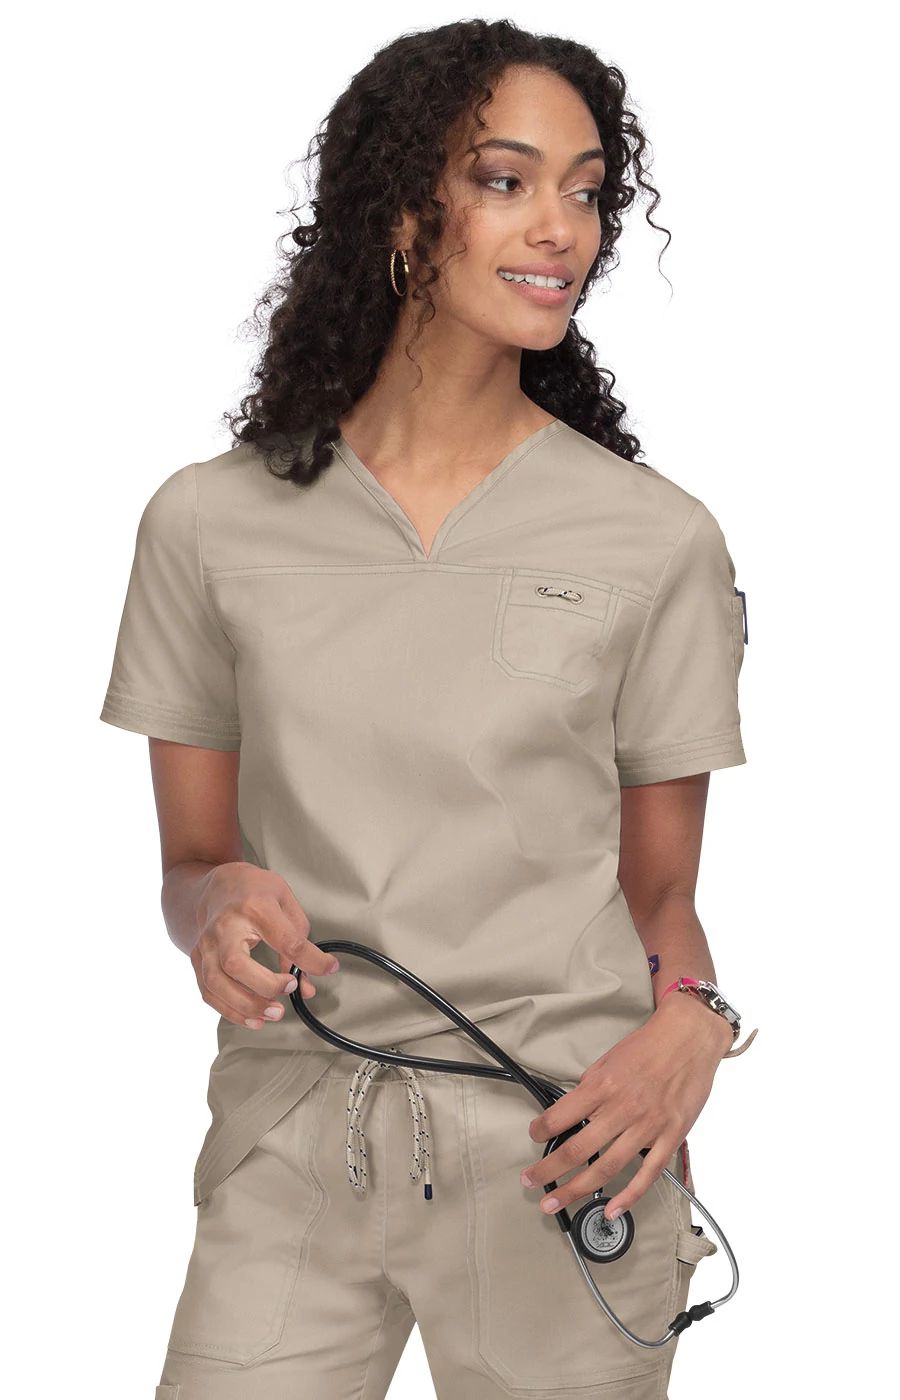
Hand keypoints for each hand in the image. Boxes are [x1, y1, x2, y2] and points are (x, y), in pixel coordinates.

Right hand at [189, 862, 339, 1029]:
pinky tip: (253, 1018)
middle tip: (290, 989)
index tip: (327, 968)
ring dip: (246, 1006)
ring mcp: (207, 944)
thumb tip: (306, 982)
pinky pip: (208, 992)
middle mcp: (225, 926)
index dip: (309, 959)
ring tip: (274, 1013)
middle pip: (236, 964)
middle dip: (265, 986)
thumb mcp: (284, 901)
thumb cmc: (253, 890)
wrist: (215, 885)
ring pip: (216, 983)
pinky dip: (230, 1011)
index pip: (285, 939)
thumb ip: (298, 939)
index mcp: (254, 906)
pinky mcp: (198, 959)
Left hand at [519, 993, 730, 1220]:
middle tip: (530, 1181)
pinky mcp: (670, 1137)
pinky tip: (610, 1210)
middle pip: (578, 1149)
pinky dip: (628, 1196)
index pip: (561, 1115)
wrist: (690, 1038)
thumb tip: (574, 1111)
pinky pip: (647, 1174)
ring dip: (577, 1189)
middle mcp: (623, 1109)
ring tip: (554, 1201)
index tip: (534, 1136)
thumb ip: (591, 1087)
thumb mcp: (609, 1058)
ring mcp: (648, 1127)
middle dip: (549, 1170)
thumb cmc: (649, 1045)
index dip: (541, 1130)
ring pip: (607, 1168)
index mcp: (603, 1085)